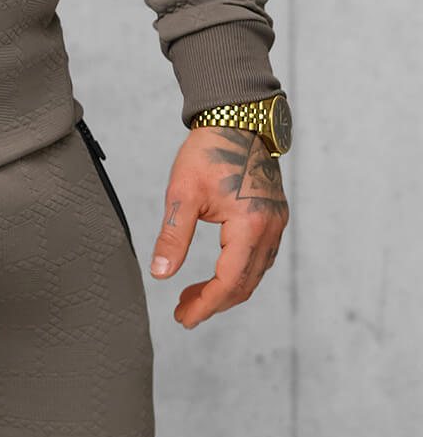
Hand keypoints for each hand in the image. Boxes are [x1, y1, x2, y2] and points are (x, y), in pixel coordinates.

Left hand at [148, 126, 288, 328]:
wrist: (236, 118)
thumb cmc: (208, 151)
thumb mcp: (182, 193)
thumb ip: (173, 237)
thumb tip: (161, 276)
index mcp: (250, 226)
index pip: (229, 282)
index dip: (205, 305)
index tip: (182, 318)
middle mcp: (270, 229)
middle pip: (245, 284)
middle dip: (214, 302)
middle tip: (184, 311)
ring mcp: (276, 223)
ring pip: (254, 273)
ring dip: (226, 288)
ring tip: (193, 294)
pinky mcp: (274, 216)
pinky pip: (260, 257)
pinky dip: (239, 271)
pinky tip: (217, 271)